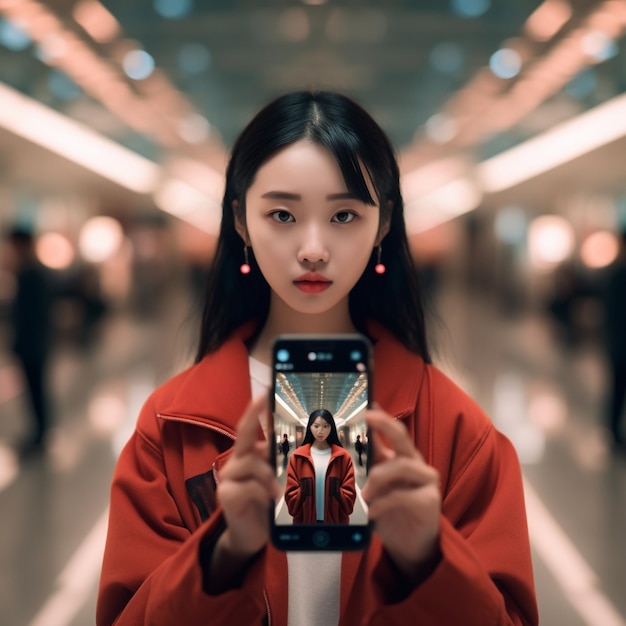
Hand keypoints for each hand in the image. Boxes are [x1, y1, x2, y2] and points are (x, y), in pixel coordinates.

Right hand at [210, 396, 280, 581]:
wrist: (251, 535)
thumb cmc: (265, 504)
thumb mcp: (274, 481)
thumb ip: (276, 463)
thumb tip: (290, 444)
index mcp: (248, 456)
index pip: (248, 429)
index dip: (254, 411)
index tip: (263, 394)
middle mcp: (235, 463)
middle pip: (243, 435)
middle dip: (252, 416)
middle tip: (261, 400)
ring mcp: (228, 479)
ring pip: (249, 463)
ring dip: (267, 475)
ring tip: (276, 491)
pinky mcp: (226, 496)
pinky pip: (246, 486)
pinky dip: (260, 492)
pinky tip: (267, 500)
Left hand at [361, 406, 440, 580]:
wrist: (410, 545)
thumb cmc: (392, 511)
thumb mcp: (378, 486)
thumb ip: (373, 465)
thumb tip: (358, 442)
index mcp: (403, 458)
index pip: (394, 432)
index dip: (383, 417)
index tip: (370, 405)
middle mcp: (417, 465)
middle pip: (403, 438)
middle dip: (386, 424)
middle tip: (370, 417)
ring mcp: (426, 482)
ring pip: (401, 465)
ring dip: (378, 479)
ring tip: (365, 495)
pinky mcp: (430, 501)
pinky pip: (404, 495)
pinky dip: (384, 503)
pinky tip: (374, 512)